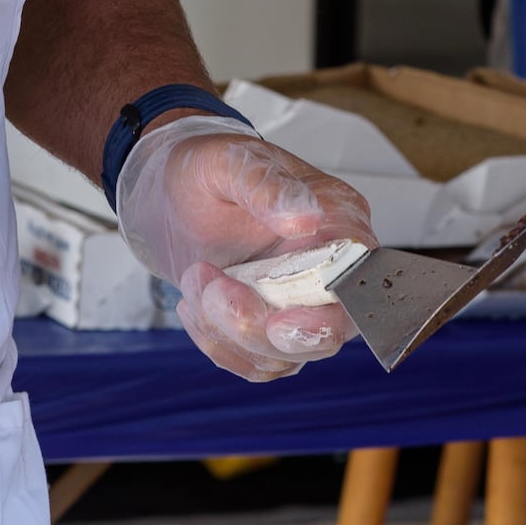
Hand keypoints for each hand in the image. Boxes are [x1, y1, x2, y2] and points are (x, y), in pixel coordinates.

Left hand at [115, 118, 376, 381]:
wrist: (165, 191)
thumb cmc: (204, 168)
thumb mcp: (227, 161)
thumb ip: (265, 185)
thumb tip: (305, 217)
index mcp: (339, 221)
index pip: (360, 285)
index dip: (327, 317)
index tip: (279, 322)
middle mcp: (328, 269)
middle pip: (324, 334)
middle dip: (259, 328)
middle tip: (211, 291)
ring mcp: (299, 303)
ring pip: (284, 357)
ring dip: (227, 330)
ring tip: (195, 276)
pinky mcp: (268, 325)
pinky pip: (254, 363)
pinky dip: (217, 343)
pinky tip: (194, 301)